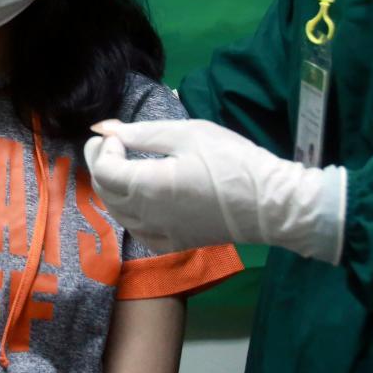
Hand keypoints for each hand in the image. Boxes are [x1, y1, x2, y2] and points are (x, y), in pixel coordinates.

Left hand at [83, 119, 345, 263]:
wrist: (271, 203)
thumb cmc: (232, 161)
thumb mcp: (187, 134)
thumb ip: (142, 133)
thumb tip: (107, 129)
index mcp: (147, 186)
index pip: (103, 170)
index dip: (101, 149)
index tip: (116, 134)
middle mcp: (146, 216)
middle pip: (104, 192)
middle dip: (101, 165)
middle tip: (114, 145)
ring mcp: (160, 234)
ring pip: (118, 214)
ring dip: (113, 189)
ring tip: (125, 166)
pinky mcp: (175, 244)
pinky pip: (138, 232)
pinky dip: (130, 214)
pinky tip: (141, 200)